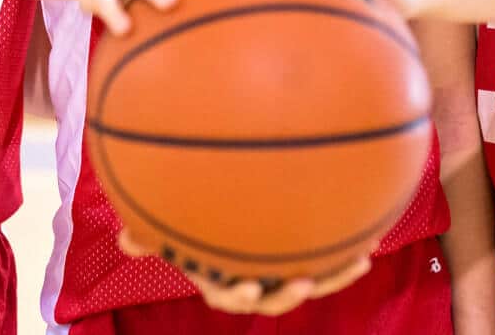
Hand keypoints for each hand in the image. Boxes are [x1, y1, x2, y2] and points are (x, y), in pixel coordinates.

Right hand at [118, 229, 370, 315]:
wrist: (222, 199)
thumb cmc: (190, 213)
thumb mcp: (165, 223)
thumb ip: (147, 233)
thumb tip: (122, 239)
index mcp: (219, 277)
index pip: (227, 296)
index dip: (238, 294)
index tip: (248, 286)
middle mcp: (253, 276)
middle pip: (273, 295)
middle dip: (290, 293)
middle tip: (302, 284)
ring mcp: (281, 266)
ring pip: (310, 279)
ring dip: (335, 275)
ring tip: (360, 262)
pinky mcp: (304, 250)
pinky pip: (328, 255)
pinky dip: (346, 251)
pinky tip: (372, 237)